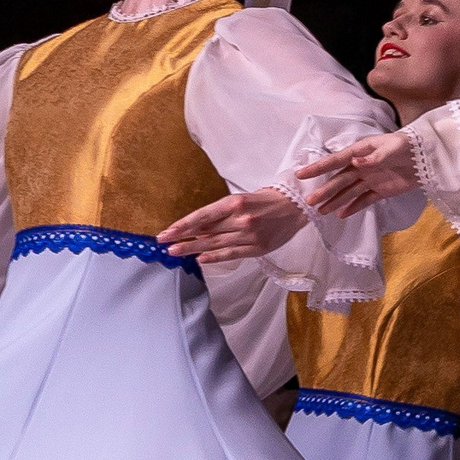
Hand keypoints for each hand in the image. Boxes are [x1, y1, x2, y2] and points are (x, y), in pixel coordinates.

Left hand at [156, 189, 308, 264]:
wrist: (296, 208)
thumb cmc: (267, 201)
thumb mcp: (242, 200)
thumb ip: (220, 215)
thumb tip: (197, 229)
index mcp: (235, 203)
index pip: (202, 216)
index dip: (183, 225)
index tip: (167, 232)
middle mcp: (241, 220)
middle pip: (205, 232)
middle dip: (183, 239)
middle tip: (164, 245)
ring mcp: (249, 236)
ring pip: (215, 245)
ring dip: (193, 249)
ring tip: (175, 252)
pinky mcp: (257, 248)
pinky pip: (231, 254)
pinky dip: (214, 258)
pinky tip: (200, 260)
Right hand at [295, 132, 419, 217]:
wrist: (428, 156)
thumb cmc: (408, 145)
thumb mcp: (392, 148)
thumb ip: (374, 157)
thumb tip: (355, 163)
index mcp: (361, 152)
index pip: (336, 161)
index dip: (318, 168)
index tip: (301, 174)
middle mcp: (361, 166)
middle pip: (339, 180)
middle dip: (324, 190)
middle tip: (309, 201)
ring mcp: (371, 179)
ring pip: (349, 192)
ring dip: (335, 201)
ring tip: (320, 211)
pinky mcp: (381, 191)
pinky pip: (364, 200)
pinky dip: (353, 207)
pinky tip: (341, 215)